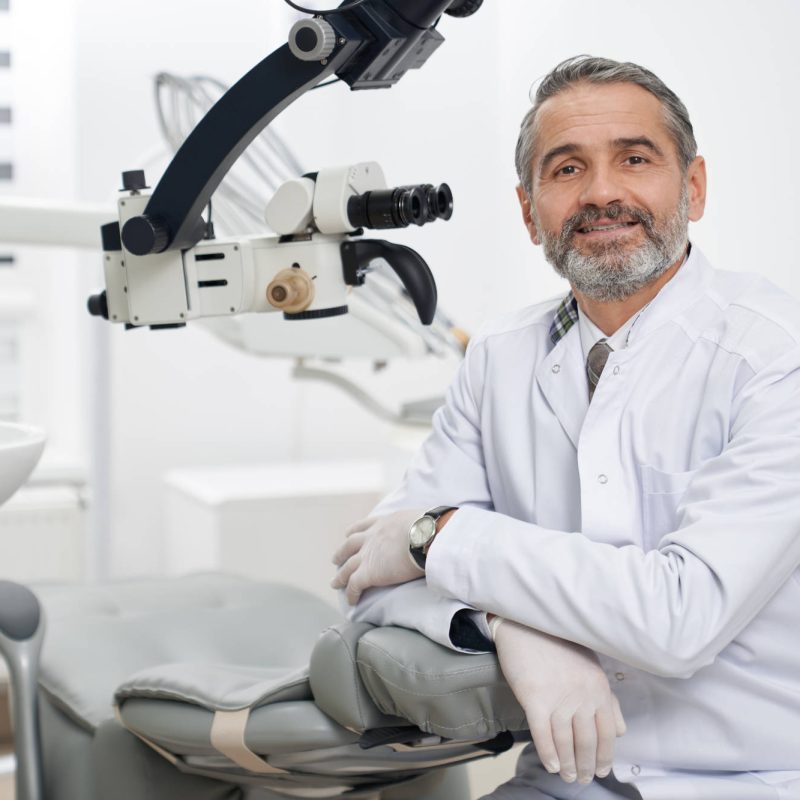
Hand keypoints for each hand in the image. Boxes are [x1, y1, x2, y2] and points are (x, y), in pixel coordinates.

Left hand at [331, 509, 425, 604]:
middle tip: (336, 559)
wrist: (424, 536)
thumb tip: (427, 531)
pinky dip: (351, 594)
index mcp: (383, 523)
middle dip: (342, 553)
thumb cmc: (428, 527)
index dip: (354, 531)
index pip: (363, 526)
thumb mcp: (417, 520)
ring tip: (335, 583)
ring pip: (347, 568)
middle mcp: (371, 538)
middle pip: (349, 546)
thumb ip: (414, 526)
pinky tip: (351, 601)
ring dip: (340, 576)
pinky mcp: (368, 573)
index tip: (348, 534)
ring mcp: (367, 556)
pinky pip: (354, 586)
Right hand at [493, 619, 625, 784]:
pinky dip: (548, 753)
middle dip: (587, 765)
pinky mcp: (534, 699)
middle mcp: (582, 696)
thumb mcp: (590, 665)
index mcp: (599, 687)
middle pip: (588, 741)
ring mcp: (558, 698)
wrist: (525, 624)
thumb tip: (619, 729)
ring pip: (566, 742)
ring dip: (568, 764)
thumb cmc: (557, 643)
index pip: (608, 732)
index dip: (605, 755)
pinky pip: (543, 734)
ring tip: (567, 776)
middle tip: (584, 779)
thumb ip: (606, 698)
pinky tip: (551, 764)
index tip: (602, 770)